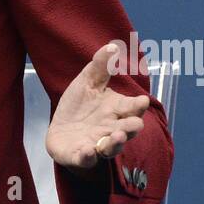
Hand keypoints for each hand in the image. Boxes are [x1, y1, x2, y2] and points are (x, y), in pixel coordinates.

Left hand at [45, 41, 149, 172]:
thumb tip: (112, 45)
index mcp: (116, 110)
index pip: (131, 107)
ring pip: (111, 147)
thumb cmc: (80, 107)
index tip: (142, 100)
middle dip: (131, 127)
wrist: (61, 131)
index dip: (138, 105)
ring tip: (116, 137)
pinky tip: (87, 150)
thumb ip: (100, 66)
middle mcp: (111, 129)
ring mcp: (97, 144)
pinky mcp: (80, 156)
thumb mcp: (87, 82)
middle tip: (135, 124)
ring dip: (115, 143)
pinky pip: (86, 158)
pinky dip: (87, 155)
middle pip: (127, 130)